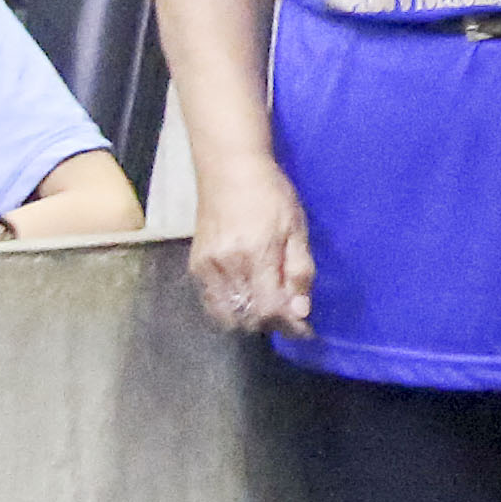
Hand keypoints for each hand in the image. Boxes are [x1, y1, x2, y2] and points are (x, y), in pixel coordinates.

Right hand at [192, 159, 314, 340]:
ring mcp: (206, 267)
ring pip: (228, 315)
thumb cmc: (271, 195)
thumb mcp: (297, 228)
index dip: (289, 326)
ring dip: (251, 319)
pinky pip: (212, 302)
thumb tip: (301, 311)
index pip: (270, 309)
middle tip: (289, 316)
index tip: (305, 330)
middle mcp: (227, 266)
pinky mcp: (195, 265)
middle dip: (273, 324)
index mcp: (257, 255)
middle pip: (249, 317)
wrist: (229, 170)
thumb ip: (299, 270)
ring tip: (269, 307)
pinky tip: (247, 297)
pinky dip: (230, 308)